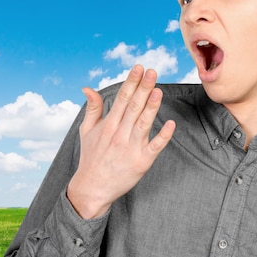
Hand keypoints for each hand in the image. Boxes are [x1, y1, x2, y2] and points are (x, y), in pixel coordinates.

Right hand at [67, 65, 175, 218]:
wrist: (92, 188)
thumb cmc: (91, 158)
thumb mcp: (86, 131)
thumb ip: (92, 108)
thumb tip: (88, 87)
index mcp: (108, 125)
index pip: (122, 98)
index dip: (131, 82)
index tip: (139, 68)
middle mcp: (120, 134)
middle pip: (134, 106)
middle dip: (143, 88)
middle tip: (152, 71)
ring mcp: (131, 148)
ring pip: (144, 123)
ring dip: (152, 107)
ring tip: (158, 90)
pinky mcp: (142, 162)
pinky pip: (154, 147)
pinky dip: (163, 136)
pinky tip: (170, 124)